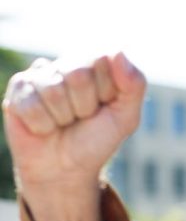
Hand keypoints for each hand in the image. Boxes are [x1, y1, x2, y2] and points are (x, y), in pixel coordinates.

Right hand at [2, 53, 145, 220]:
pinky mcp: (17, 89)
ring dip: (63, 118)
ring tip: (62, 123)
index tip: (104, 107)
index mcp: (93, 65)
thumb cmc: (96, 141)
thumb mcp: (125, 118)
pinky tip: (43, 127)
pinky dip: (43, 125)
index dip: (107, 91)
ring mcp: (39, 75)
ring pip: (54, 92)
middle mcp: (65, 64)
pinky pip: (33, 106)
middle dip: (85, 106)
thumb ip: (133, 86)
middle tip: (81, 118)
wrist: (67, 169)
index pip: (102, 59)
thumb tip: (118, 51)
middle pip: (79, 75)